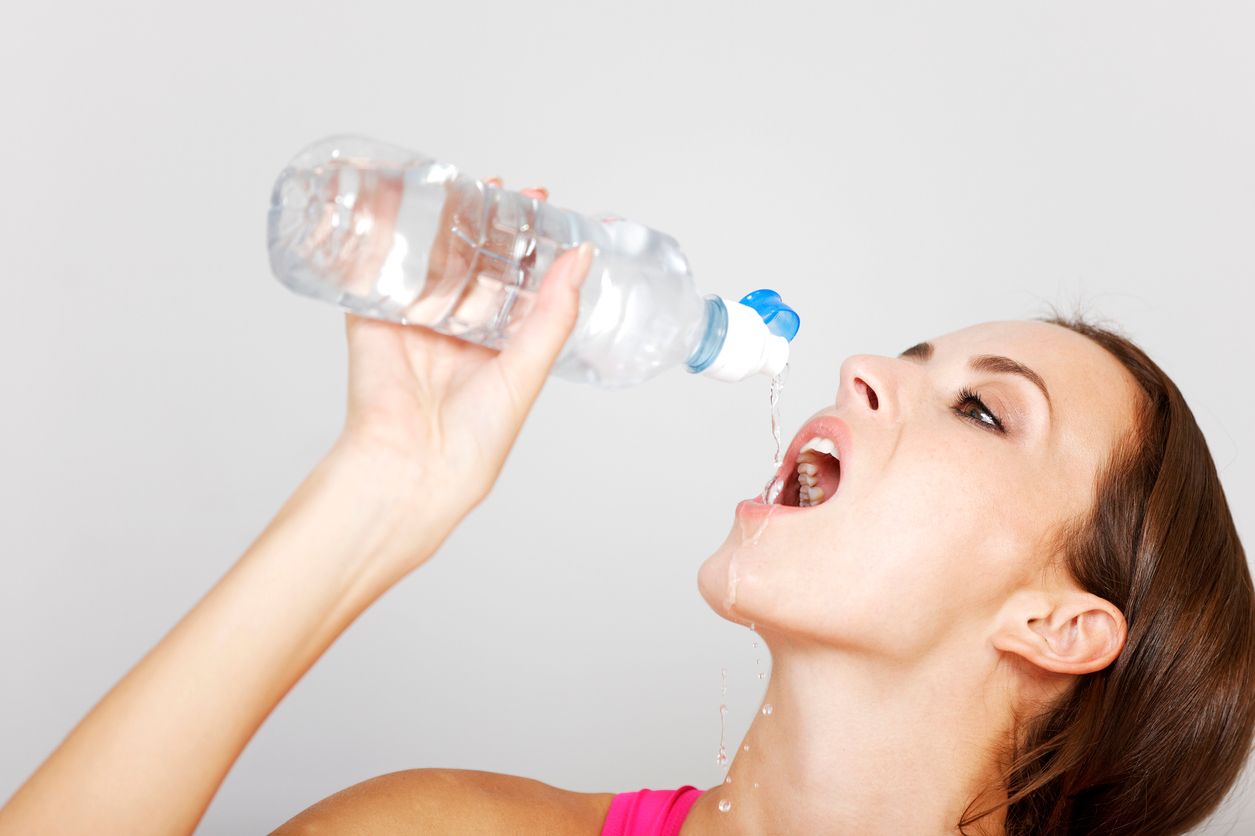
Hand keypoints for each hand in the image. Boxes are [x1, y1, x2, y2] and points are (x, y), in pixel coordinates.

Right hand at [330, 180, 591, 556]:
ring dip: (442, 224)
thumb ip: (554, 312)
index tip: (541, 206)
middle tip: (502, 188)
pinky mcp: (373, 321)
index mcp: (496, 345)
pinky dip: (384, 240)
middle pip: (471, 264)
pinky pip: (376, 272)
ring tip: (462, 186)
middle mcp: (456, 331)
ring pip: (429, 260)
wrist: (414, 467)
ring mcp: (414, 323)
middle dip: (485, 225)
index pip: (513, 280)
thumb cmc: (475, 439)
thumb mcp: (528, 369)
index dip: (526, 244)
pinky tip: (397, 204)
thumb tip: (582, 256)